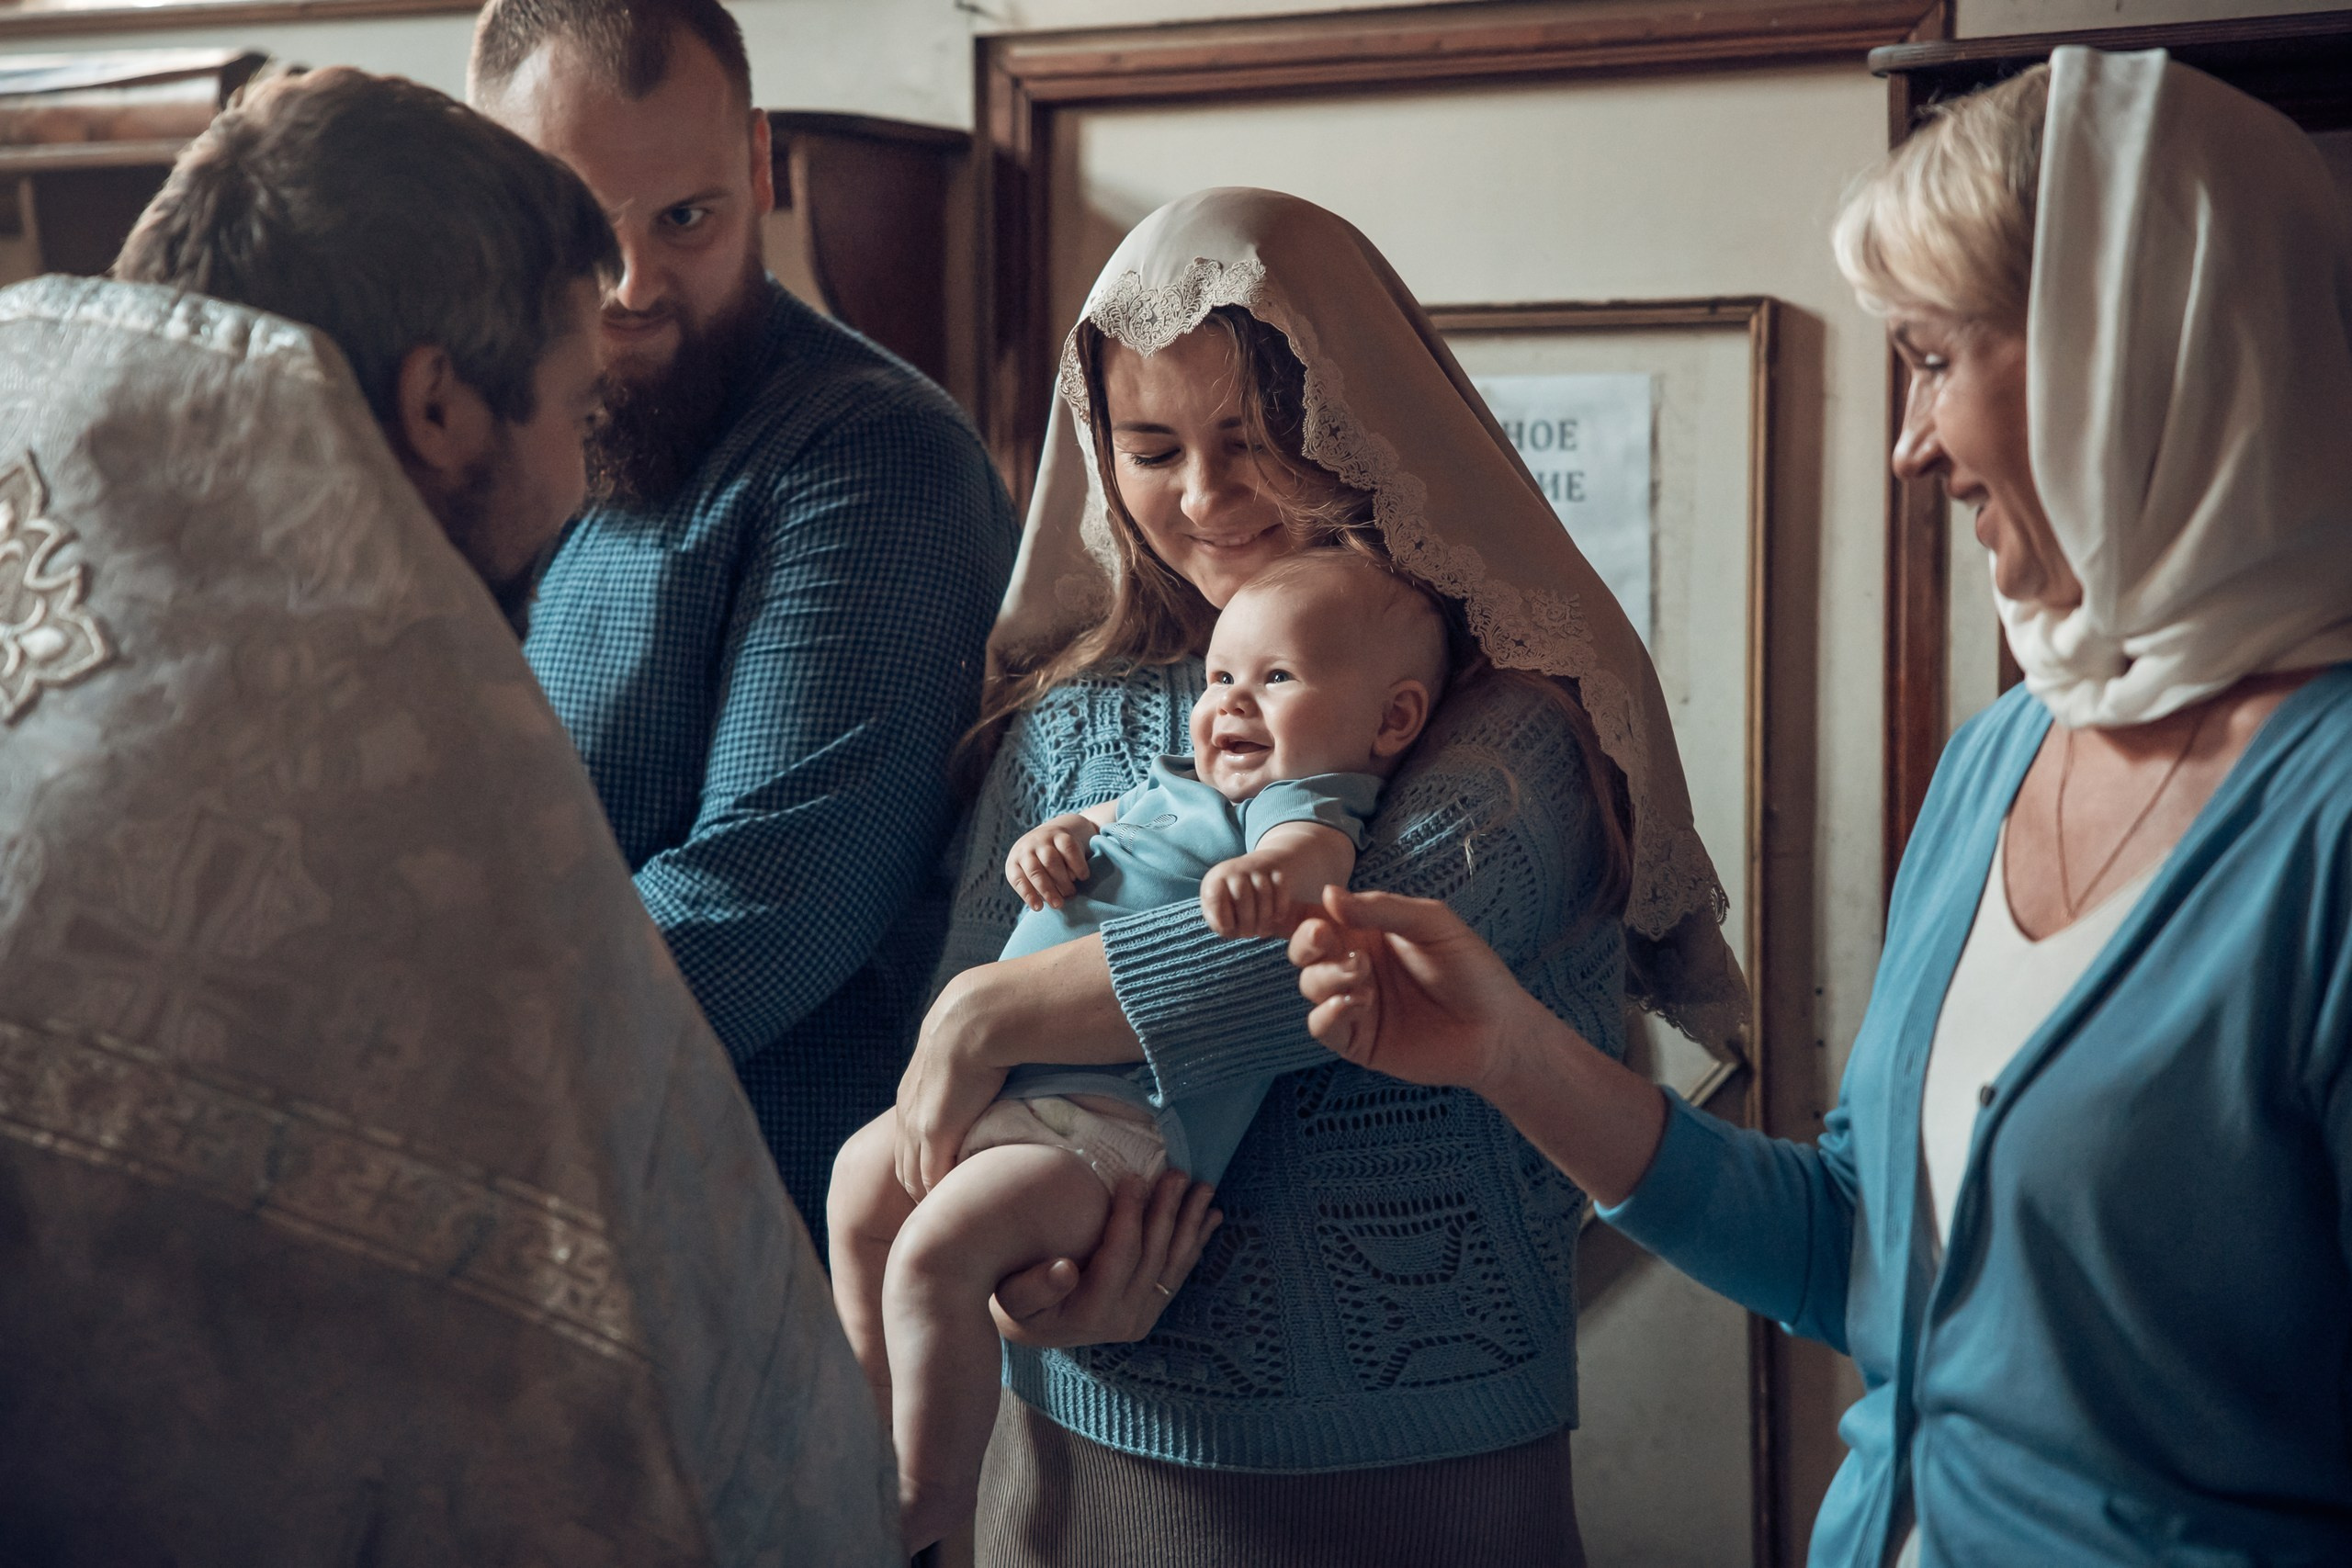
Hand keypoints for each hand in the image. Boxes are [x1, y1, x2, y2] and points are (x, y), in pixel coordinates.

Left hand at [894, 967, 1013, 1197]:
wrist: (980, 1018)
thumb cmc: (987, 1025)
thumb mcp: (969, 1049)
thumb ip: (974, 1066)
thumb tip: (1003, 1073)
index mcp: (914, 1089)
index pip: (911, 1140)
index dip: (927, 1161)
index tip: (951, 1177)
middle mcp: (908, 1109)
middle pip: (905, 1164)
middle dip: (923, 1186)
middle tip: (952, 1207)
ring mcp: (917, 1123)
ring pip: (914, 1176)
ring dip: (932, 1195)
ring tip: (958, 1213)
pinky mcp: (933, 1134)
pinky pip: (930, 1179)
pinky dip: (942, 1197)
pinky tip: (962, 1208)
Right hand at [989, 1171, 1221, 1346]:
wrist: (1033, 1328)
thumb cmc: (1016, 1303)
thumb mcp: (1012, 1297)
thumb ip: (1034, 1287)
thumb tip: (1065, 1269)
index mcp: (1091, 1314)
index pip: (1120, 1256)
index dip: (1129, 1215)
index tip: (1133, 1177)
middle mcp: (1124, 1321)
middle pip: (1154, 1258)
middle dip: (1167, 1212)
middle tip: (1177, 1174)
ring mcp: (1141, 1318)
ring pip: (1174, 1265)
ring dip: (1191, 1224)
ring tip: (1204, 1188)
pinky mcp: (1150, 1311)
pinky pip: (1178, 1273)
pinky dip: (1196, 1242)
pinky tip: (1211, 1217)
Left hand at [1007, 813, 1097, 910]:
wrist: (1051, 836)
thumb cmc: (1040, 866)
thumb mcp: (1032, 877)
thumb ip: (1039, 890)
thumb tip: (1055, 903)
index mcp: (1015, 862)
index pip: (1018, 879)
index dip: (1028, 895)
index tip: (1038, 908)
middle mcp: (1026, 849)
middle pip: (1035, 871)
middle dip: (1048, 890)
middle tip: (1059, 904)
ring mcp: (1043, 840)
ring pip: (1052, 861)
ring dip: (1062, 880)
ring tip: (1070, 893)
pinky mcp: (1061, 835)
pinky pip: (1069, 850)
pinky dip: (1077, 866)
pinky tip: (1082, 877)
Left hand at [1200, 856, 1309, 939]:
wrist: (1254, 874)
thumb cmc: (1232, 903)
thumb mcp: (1219, 912)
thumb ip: (1219, 922)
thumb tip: (1226, 927)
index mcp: (1215, 881)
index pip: (1215, 897)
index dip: (1223, 917)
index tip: (1230, 929)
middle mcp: (1233, 870)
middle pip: (1241, 894)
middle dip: (1247, 920)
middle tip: (1250, 935)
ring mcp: (1254, 866)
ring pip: (1263, 890)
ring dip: (1265, 916)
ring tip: (1263, 931)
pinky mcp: (1274, 867)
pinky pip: (1280, 885)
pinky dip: (1281, 905)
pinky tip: (1277, 919)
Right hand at [1287, 886, 1547, 1092]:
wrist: (1497, 1029)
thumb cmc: (1471, 969)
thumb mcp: (1431, 924)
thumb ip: (1381, 909)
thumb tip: (1327, 895)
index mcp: (1368, 932)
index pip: (1318, 916)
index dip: (1296, 912)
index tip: (1290, 907)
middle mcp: (1355, 965)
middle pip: (1303, 949)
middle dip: (1306, 941)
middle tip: (1325, 937)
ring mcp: (1354, 1003)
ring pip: (1310, 984)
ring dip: (1326, 975)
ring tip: (1362, 976)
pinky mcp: (1358, 1040)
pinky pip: (1321, 1025)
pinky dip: (1328, 1012)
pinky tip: (1356, 1003)